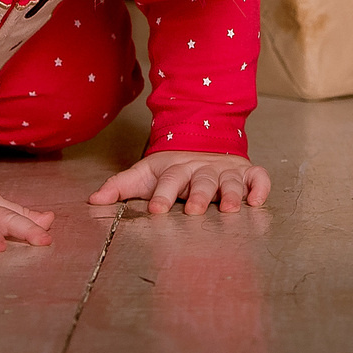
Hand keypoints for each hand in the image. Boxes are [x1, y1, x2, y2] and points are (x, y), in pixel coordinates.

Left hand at [88, 149, 270, 216]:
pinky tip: (256, 201)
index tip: (156, 210)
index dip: (162, 195)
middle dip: (198, 195)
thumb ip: (120, 186)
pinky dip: (260, 187)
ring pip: (229, 181)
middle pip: (200, 182)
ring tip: (229, 208)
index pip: (168, 181)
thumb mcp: (144, 173)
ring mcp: (226, 171)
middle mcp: (202, 170)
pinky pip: (258, 178)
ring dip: (230, 193)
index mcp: (176, 170)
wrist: (202, 141)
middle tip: (193, 210)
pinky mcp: (247, 173)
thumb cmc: (171, 169)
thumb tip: (93, 200)